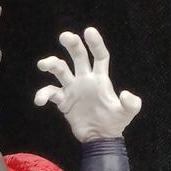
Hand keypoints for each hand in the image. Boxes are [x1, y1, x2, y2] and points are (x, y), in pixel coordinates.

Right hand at [34, 28, 141, 142]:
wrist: (100, 139)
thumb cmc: (114, 123)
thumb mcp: (127, 114)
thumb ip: (131, 104)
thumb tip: (125, 94)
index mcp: (100, 79)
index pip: (99, 56)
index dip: (95, 43)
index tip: (89, 31)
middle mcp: (85, 79)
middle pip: (78, 56)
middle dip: (72, 44)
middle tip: (64, 36)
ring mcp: (73, 89)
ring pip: (60, 70)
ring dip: (51, 64)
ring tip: (43, 65)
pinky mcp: (63, 101)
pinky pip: (51, 93)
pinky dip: (43, 95)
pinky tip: (39, 101)